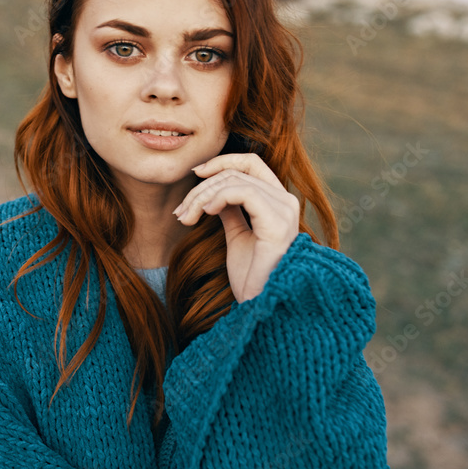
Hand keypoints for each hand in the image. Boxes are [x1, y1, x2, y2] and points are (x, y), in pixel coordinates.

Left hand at [172, 153, 301, 302]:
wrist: (263, 306)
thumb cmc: (252, 277)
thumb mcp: (238, 236)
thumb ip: (231, 211)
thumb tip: (214, 192)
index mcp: (278, 202)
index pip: (251, 163)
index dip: (221, 162)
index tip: (195, 174)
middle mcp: (286, 201)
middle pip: (238, 170)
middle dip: (202, 186)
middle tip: (182, 211)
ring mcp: (284, 210)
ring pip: (234, 181)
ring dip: (203, 196)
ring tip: (187, 217)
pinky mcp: (276, 223)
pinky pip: (243, 192)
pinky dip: (218, 197)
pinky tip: (206, 212)